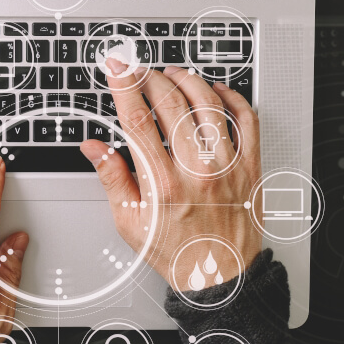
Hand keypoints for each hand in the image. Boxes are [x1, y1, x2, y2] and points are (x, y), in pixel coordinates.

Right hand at [80, 61, 261, 290]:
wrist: (220, 276)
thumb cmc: (175, 252)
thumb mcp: (130, 222)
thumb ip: (111, 178)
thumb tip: (94, 147)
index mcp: (162, 184)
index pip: (138, 121)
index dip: (124, 86)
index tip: (117, 67)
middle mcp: (196, 171)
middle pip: (171, 104)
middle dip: (150, 76)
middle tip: (139, 68)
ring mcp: (227, 166)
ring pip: (208, 104)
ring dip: (188, 79)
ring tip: (172, 72)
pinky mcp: (250, 166)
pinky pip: (246, 120)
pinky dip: (231, 97)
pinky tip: (215, 90)